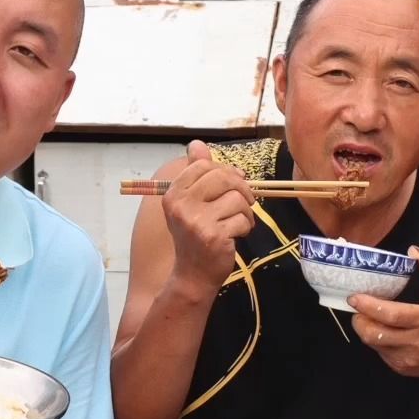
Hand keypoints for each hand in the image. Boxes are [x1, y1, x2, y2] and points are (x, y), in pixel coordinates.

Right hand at [162, 141, 255, 291]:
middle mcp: (181, 205)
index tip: (233, 183)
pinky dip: (245, 226)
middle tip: (244, 202)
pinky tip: (237, 235)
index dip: (225, 172)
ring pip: (237, 198)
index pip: (204, 166)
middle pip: (223, 177)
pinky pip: (242, 218)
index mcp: (173, 194)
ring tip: (238, 222)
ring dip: (245, 211)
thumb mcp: (191, 204)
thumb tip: (197, 144)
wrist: (193, 275)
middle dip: (241, 188)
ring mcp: (197, 221)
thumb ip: (196, 173)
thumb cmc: (195, 237)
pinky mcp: (214, 235)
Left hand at [350, 247, 418, 383]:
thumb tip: (413, 251)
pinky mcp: (401, 367)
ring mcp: (407, 358)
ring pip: (373, 344)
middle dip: (359, 319)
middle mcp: (416, 342)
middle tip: (356, 307)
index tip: (355, 297)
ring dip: (364, 329)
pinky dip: (375, 339)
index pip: (391, 315)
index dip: (369, 306)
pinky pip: (379, 352)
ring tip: (365, 316)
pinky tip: (380, 329)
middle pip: (374, 333)